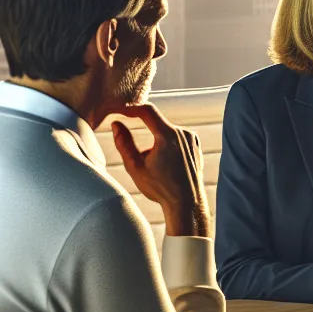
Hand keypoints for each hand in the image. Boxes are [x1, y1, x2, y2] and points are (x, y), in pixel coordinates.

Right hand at [111, 103, 207, 236]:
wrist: (187, 203)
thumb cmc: (161, 188)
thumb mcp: (135, 167)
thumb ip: (123, 143)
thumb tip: (117, 124)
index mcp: (168, 136)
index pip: (147, 111)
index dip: (132, 108)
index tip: (121, 111)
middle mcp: (183, 134)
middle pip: (157, 123)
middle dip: (145, 134)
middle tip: (142, 158)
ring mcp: (192, 139)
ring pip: (166, 131)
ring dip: (157, 142)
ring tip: (158, 166)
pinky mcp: (196, 145)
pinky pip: (177, 138)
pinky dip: (168, 146)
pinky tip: (169, 165)